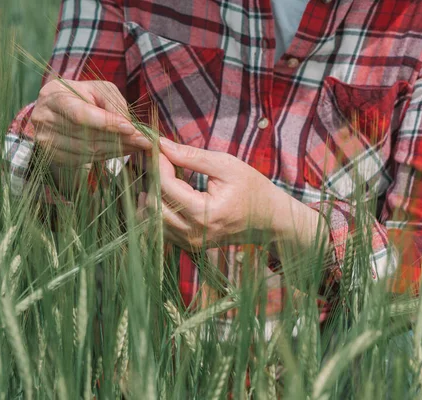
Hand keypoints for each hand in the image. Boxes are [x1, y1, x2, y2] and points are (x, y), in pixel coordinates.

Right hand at [30, 79, 151, 166]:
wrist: (58, 110)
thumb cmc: (82, 95)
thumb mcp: (98, 90)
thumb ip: (113, 103)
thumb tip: (127, 126)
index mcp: (53, 97)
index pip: (80, 114)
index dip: (106, 123)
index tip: (130, 128)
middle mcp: (44, 120)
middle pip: (87, 136)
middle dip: (120, 138)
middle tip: (145, 140)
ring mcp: (46, 142)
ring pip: (88, 151)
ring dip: (118, 149)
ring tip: (139, 145)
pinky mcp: (54, 157)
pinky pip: (86, 160)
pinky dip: (108, 156)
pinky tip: (124, 151)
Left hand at [137, 138, 329, 253]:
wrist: (270, 220)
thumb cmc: (252, 189)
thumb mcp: (227, 166)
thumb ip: (192, 156)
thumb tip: (163, 145)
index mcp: (205, 213)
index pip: (166, 187)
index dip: (158, 164)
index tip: (159, 148)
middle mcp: (195, 233)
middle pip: (153, 205)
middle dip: (152, 180)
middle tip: (159, 162)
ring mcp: (190, 243)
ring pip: (152, 219)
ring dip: (152, 196)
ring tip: (163, 176)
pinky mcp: (188, 246)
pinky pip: (161, 229)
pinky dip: (158, 210)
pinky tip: (168, 194)